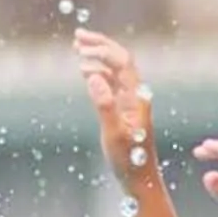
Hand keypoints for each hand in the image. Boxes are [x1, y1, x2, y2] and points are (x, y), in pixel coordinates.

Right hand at [75, 29, 156, 185]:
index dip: (102, 50)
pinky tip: (84, 72)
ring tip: (78, 48)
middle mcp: (135, 95)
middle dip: (99, 46)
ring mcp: (129, 102)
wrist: (140, 180)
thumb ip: (104, 105)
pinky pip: (111, 84)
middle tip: (77, 36)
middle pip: (119, 60)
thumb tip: (93, 77)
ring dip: (97, 57)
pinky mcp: (123, 111)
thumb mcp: (114, 134)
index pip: (121, 62)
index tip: (80, 47)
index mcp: (137, 97)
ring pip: (114, 70)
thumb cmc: (129, 161)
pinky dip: (97, 73)